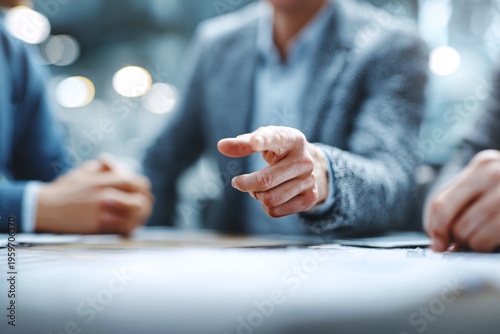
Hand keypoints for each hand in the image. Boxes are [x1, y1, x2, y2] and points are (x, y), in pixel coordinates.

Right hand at [35, 157, 152, 234]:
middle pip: (142, 200)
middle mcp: (108, 194)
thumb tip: (123, 167)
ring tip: (138, 218)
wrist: (45, 208)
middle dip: (146, 204)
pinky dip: (131, 228)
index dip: (145, 190)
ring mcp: (104, 211)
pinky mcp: (99, 226)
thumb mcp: (85, 170)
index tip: (143, 195)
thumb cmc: (66, 189)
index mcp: (107, 179)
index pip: (140, 184)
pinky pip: (125, 229)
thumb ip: (106, 167)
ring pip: (137, 215)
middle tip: (144, 208)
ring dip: (141, 217)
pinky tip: (128, 227)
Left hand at [217, 126, 328, 217]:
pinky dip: (266, 207)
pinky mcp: (310, 199)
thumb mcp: (264, 141)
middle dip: (245, 184)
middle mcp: (305, 160)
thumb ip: (242, 144)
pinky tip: (270, 197)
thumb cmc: (280, 150)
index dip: (264, 140)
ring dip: (256, 196)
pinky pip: (276, 211)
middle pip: (265, 180)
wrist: (311, 165)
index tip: (254, 142)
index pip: (277, 138)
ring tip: (257, 189)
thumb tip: (221, 146)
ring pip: (270, 199)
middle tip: (238, 182)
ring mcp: (309, 181)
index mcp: (293, 140)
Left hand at [425, 150, 499, 252]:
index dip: (434, 229)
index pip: (440, 204)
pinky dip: (487, 248)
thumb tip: (438, 243)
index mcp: (483, 165)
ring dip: (473, 246)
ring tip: (483, 240)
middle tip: (464, 243)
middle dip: (456, 240)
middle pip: (455, 223)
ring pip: (473, 237)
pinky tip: (494, 241)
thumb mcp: (482, 186)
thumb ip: (455, 204)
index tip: (437, 245)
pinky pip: (489, 240)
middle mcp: (498, 176)